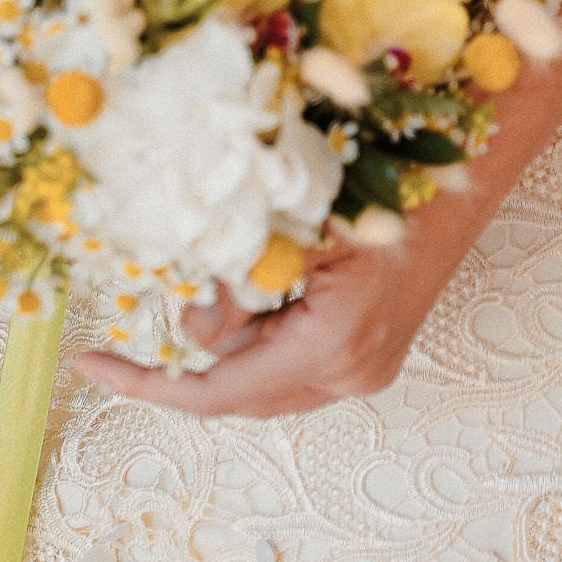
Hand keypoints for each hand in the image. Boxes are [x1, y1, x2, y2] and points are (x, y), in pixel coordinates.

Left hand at [69, 209, 463, 419]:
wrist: (466, 168)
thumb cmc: (385, 180)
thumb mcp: (292, 227)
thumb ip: (233, 285)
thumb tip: (185, 325)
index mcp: (333, 348)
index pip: (218, 393)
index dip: (148, 383)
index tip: (94, 367)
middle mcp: (353, 373)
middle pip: (239, 391)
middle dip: (188, 356)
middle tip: (144, 313)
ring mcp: (366, 367)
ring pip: (262, 374)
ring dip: (227, 337)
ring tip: (216, 278)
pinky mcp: (370, 351)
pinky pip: (290, 357)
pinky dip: (257, 329)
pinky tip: (253, 285)